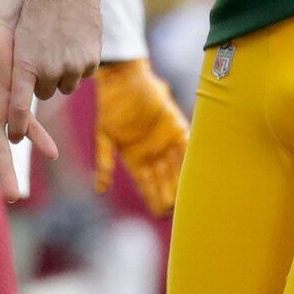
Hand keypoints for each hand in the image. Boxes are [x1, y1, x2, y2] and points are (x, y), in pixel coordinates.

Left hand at [4, 0, 127, 140]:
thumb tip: (26, 93)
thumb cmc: (38, 8)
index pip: (19, 105)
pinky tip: (75, 41)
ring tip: (60, 44)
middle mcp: (49, 70)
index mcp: (25, 64)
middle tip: (44, 55)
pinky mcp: (91, 61)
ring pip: (66, 83)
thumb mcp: (21, 36)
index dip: (17, 126)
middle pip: (45, 92)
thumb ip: (24, 65)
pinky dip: (80, 62)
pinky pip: (83, 73)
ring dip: (63, 71)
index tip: (14, 139)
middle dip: (44, 79)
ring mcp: (73, 67)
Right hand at [94, 58, 189, 215]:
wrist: (122, 80)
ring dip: (180, 182)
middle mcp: (153, 153)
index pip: (146, 183)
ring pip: (176, 167)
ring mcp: (166, 141)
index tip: (158, 212)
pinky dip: (189, 158)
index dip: (152, 197)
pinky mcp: (176, 127)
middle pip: (163, 179)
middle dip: (168, 194)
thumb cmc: (110, 107)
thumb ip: (105, 163)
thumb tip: (99, 190)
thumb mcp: (104, 137)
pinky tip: (193, 172)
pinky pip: (185, 147)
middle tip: (174, 209)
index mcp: (135, 158)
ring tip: (185, 197)